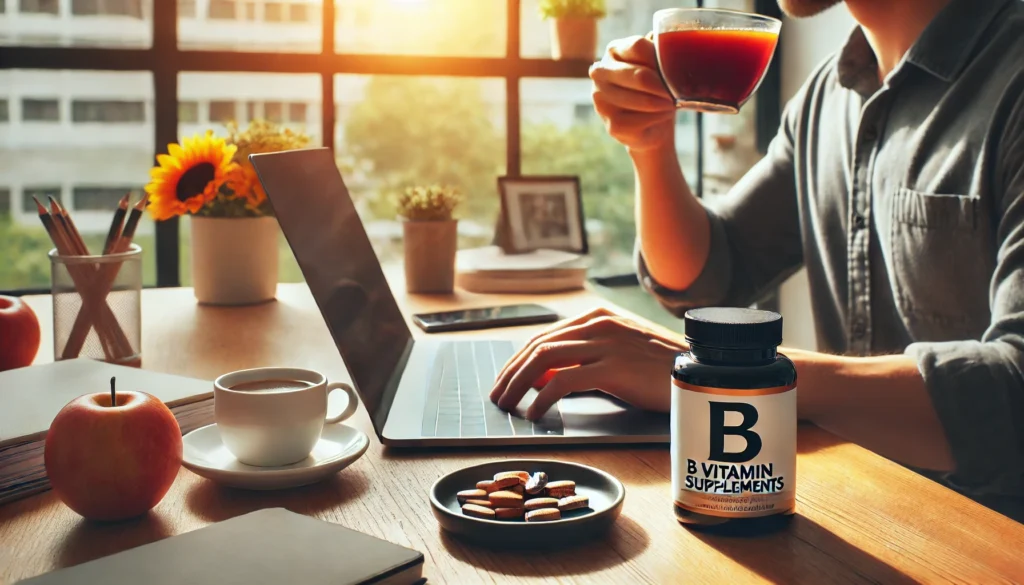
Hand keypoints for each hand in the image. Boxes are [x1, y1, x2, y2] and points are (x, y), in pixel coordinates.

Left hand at [489, 308, 686, 419]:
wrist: (700, 374)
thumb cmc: (659, 370)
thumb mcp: (616, 360)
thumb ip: (580, 364)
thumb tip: (541, 381)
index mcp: (597, 319)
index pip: (544, 337)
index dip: (517, 360)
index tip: (504, 380)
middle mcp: (598, 325)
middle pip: (538, 346)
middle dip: (511, 373)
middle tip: (497, 396)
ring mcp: (606, 344)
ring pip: (544, 359)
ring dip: (519, 384)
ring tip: (508, 405)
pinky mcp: (614, 367)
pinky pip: (564, 381)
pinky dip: (543, 398)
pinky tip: (536, 412)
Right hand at [589, 35, 676, 152]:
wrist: (650, 125)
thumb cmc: (655, 88)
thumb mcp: (658, 65)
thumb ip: (662, 53)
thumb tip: (672, 49)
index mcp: (614, 50)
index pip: (638, 46)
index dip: (661, 58)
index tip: (676, 67)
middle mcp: (601, 73)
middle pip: (640, 75)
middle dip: (664, 86)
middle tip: (678, 91)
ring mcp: (602, 99)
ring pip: (644, 100)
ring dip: (665, 103)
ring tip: (672, 103)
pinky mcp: (612, 124)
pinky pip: (644, 119)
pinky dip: (660, 117)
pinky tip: (664, 114)